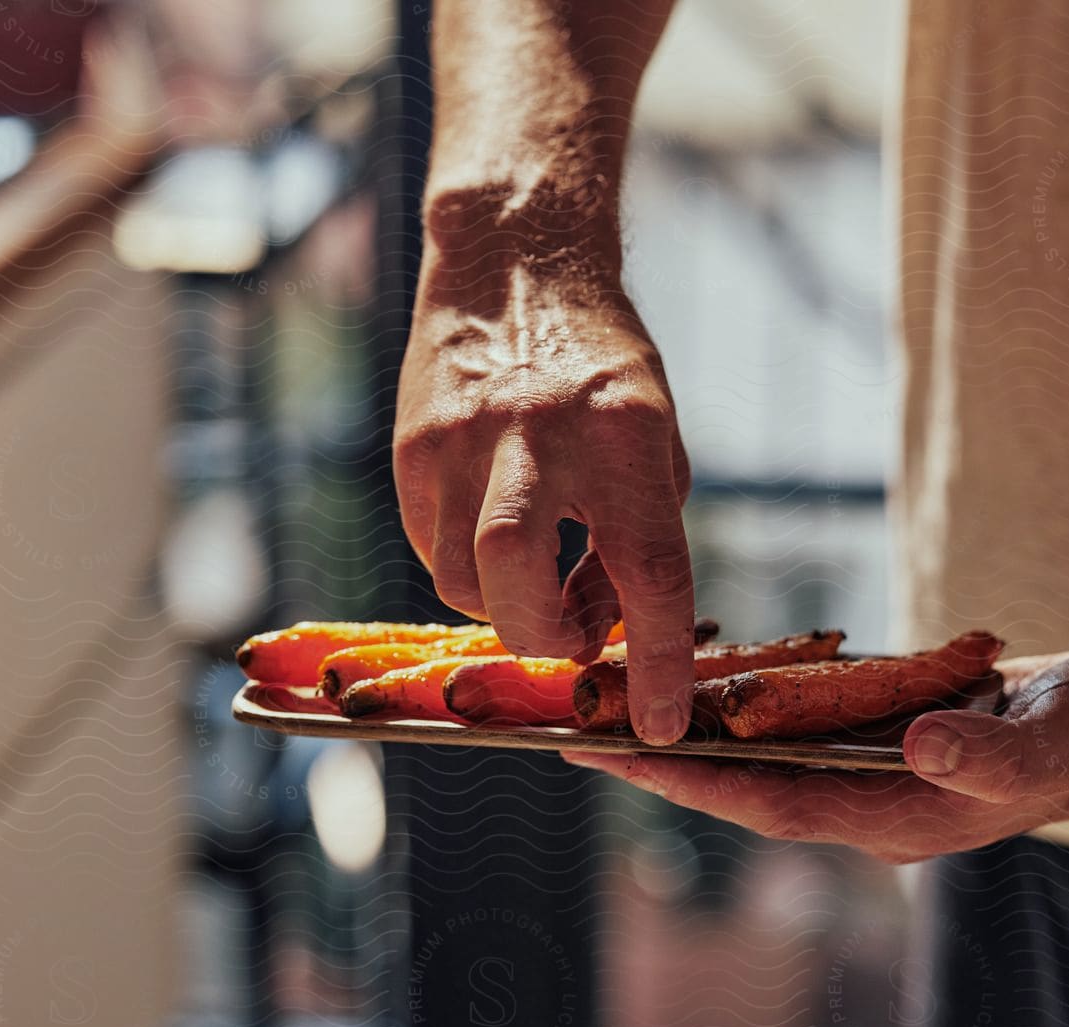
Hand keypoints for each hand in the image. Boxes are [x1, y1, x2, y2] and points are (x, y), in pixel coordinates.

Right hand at [395, 218, 696, 744]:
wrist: (512, 263)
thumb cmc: (601, 363)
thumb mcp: (654, 438)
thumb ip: (639, 534)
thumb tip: (604, 630)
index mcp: (621, 435)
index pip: (648, 572)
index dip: (654, 661)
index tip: (656, 722)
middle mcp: (532, 439)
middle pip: (514, 583)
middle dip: (543, 637)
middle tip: (573, 634)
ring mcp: (458, 444)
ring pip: (461, 581)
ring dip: (506, 601)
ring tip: (543, 564)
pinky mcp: (412, 452)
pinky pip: (431, 547)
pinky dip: (469, 563)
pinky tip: (498, 523)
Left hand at [561, 651, 1068, 862]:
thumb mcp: (1064, 732)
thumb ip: (999, 752)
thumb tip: (925, 751)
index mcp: (900, 819)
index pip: (773, 804)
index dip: (691, 781)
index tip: (613, 755)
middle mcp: (863, 807)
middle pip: (738, 786)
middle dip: (653, 757)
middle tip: (562, 725)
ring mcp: (858, 777)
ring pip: (749, 755)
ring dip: (674, 728)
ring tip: (593, 694)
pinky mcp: (858, 742)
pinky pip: (776, 726)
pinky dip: (723, 700)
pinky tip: (673, 670)